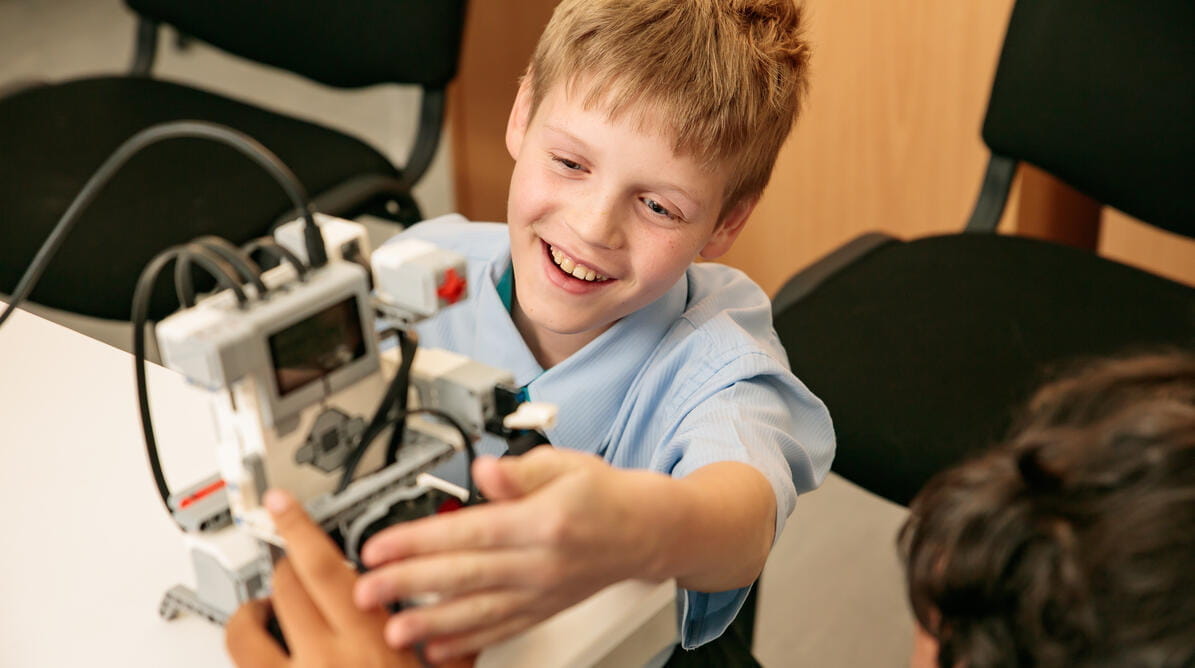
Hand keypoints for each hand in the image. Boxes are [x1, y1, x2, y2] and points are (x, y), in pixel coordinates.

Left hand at [225, 489, 472, 667]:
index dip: (296, 526)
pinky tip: (264, 658)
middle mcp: (322, 657)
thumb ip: (449, 642)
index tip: (281, 506)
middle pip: (284, 586)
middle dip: (285, 565)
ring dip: (251, 612)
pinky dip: (250, 657)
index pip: (320, 563)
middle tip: (292, 560)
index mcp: (370, 638)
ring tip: (261, 608)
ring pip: (246, 630)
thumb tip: (455, 618)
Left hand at [353, 447, 666, 662]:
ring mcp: (542, 592)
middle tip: (367, 591)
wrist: (646, 530)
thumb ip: (520, 469)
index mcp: (542, 522)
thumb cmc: (604, 494)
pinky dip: (469, 642)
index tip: (379, 547)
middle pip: (464, 576)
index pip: (468, 533)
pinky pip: (502, 630)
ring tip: (395, 629)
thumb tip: (485, 469)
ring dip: (431, 623)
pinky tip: (438, 649)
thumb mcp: (565, 464)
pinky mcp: (544, 609)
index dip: (418, 541)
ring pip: (479, 611)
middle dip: (409, 585)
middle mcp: (540, 563)